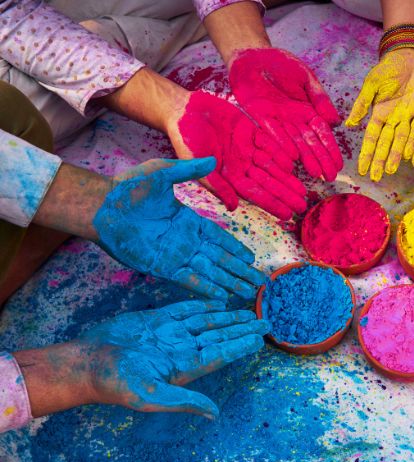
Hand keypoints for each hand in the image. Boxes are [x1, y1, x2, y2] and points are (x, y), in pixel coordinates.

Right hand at [82, 300, 267, 417]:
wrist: (86, 362)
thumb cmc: (116, 383)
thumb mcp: (152, 396)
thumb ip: (185, 402)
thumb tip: (214, 415)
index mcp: (184, 367)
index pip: (220, 355)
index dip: (240, 346)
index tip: (260, 340)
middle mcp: (181, 350)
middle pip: (219, 337)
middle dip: (242, 330)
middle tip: (265, 321)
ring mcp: (169, 334)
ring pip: (206, 322)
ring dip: (227, 317)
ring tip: (248, 313)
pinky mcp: (155, 320)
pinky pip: (184, 310)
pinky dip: (202, 305)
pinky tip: (218, 303)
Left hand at [93, 157, 265, 299]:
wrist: (103, 206)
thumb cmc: (130, 188)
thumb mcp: (163, 173)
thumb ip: (189, 171)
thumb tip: (213, 160)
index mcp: (189, 221)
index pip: (219, 238)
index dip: (235, 249)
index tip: (250, 258)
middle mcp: (186, 241)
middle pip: (220, 259)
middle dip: (239, 271)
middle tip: (258, 282)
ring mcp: (175, 255)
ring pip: (209, 272)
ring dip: (228, 283)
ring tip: (246, 293)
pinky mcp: (162, 267)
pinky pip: (189, 279)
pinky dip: (205, 288)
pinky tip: (221, 297)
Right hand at [170, 91, 306, 219]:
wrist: (183, 110)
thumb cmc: (185, 139)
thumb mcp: (197, 164)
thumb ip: (217, 185)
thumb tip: (233, 208)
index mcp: (230, 176)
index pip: (255, 193)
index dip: (272, 204)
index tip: (287, 215)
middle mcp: (241, 165)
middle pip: (268, 182)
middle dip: (285, 194)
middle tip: (303, 206)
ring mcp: (247, 148)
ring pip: (272, 165)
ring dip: (287, 177)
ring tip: (303, 190)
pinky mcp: (250, 131)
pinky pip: (270, 143)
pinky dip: (282, 151)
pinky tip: (294, 161)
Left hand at [229, 48, 342, 181]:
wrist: (252, 56)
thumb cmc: (281, 64)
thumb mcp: (305, 77)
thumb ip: (319, 97)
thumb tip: (336, 121)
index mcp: (308, 111)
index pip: (322, 133)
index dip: (331, 149)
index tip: (339, 164)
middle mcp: (295, 121)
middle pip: (310, 143)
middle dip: (321, 160)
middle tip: (330, 177)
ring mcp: (278, 122)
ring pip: (294, 143)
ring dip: (305, 159)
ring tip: (315, 173)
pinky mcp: (261, 119)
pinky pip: (273, 134)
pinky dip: (282, 146)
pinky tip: (292, 159)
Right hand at [345, 49, 413, 181]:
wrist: (410, 56)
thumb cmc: (388, 68)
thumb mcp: (372, 84)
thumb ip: (362, 104)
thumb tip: (349, 124)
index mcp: (379, 114)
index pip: (371, 138)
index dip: (367, 154)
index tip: (362, 170)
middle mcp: (393, 120)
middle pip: (386, 144)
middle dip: (380, 160)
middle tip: (377, 177)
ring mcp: (408, 118)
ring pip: (401, 141)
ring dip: (396, 156)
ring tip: (392, 170)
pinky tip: (413, 157)